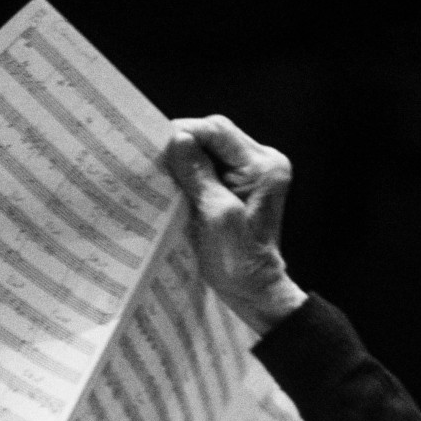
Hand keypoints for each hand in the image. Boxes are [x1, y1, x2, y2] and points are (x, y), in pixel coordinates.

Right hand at [166, 116, 308, 334]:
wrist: (254, 289)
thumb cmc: (238, 260)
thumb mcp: (215, 214)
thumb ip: (197, 173)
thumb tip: (177, 137)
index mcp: (263, 167)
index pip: (218, 130)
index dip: (185, 133)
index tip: (157, 147)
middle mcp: (263, 162)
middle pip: (215, 136)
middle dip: (185, 145)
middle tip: (157, 161)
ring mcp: (254, 173)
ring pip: (211, 149)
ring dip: (187, 159)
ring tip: (164, 172)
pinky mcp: (242, 185)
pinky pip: (213, 165)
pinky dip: (193, 171)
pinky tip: (177, 182)